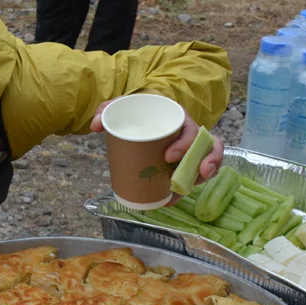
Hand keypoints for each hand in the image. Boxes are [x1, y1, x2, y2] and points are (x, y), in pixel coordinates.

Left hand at [91, 103, 223, 194]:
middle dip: (202, 162)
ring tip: (186, 189)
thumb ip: (108, 110)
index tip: (167, 157)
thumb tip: (95, 125)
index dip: (184, 144)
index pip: (190, 130)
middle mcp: (190, 133)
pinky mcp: (187, 161)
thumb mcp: (124, 106)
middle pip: (207, 147)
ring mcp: (192, 148)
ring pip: (209, 160)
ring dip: (204, 176)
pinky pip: (197, 174)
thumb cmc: (137, 111)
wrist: (143, 114)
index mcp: (179, 118)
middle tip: (180, 175)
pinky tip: (172, 198)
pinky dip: (188, 186)